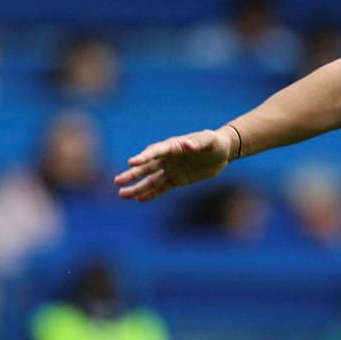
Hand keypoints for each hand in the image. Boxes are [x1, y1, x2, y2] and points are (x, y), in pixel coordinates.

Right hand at [114, 128, 233, 201]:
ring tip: (122, 195)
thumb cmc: (214, 142)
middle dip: (133, 175)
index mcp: (172, 146)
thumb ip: (198, 142)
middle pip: (147, 167)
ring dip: (137, 187)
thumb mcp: (209, 140)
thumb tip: (187, 144)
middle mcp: (167, 158)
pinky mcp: (177, 180)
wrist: (222, 152)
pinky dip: (151, 193)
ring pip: (151, 179)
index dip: (143, 157)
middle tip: (117, 181)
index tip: (131, 163)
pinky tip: (139, 199)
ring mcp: (171, 169)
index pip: (155, 152)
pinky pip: (162, 188)